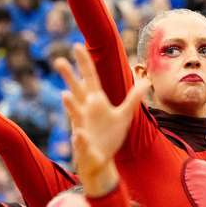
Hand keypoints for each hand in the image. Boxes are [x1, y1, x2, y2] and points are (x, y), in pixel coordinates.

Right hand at [58, 43, 148, 192]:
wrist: (101, 161)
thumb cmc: (110, 136)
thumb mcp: (125, 115)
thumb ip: (133, 98)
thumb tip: (146, 81)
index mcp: (95, 102)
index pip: (90, 79)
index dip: (84, 63)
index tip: (77, 45)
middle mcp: (85, 111)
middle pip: (76, 90)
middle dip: (69, 77)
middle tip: (59, 61)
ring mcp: (82, 126)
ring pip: (74, 113)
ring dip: (70, 105)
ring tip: (64, 94)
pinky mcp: (83, 144)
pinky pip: (81, 140)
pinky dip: (80, 138)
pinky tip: (79, 134)